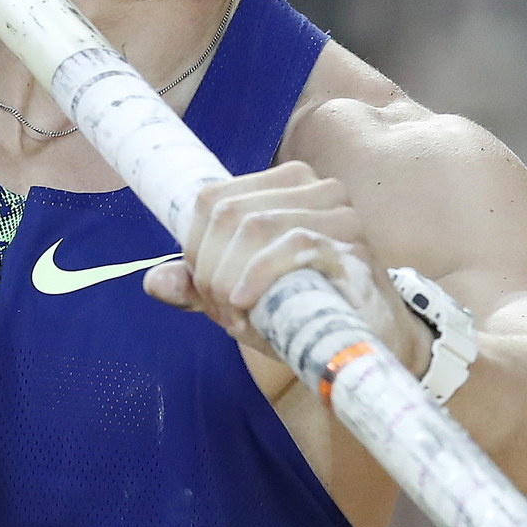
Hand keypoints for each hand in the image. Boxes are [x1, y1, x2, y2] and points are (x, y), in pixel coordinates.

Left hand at [144, 160, 432, 373]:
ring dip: (231, 278)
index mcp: (285, 184)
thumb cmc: (309, 311)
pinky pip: (292, 244)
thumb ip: (201, 286)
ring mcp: (337, 214)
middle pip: (230, 212)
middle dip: (212, 268)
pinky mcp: (351, 245)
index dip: (196, 246)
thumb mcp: (245, 297)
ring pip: (254, 226)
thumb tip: (152, 282)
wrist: (374, 342)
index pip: (213, 197)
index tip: (205, 290)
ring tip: (238, 316)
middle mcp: (314, 188)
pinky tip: (247, 304)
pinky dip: (258, 276)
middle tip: (223, 312)